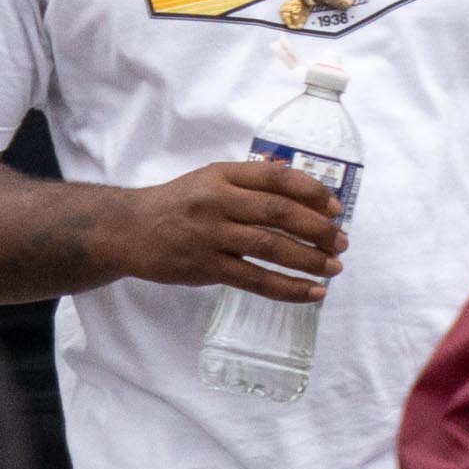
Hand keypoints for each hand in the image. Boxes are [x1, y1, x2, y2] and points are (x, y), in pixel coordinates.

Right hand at [96, 161, 350, 300]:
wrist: (126, 230)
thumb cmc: (178, 204)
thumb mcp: (210, 179)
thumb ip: (252, 179)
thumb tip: (300, 181)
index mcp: (222, 175)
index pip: (277, 177)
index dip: (312, 191)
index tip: (336, 208)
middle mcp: (217, 201)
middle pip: (280, 212)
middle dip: (319, 228)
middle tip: (343, 242)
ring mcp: (210, 235)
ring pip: (271, 247)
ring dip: (310, 259)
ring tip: (335, 267)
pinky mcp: (204, 267)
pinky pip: (254, 279)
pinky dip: (288, 288)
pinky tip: (313, 292)